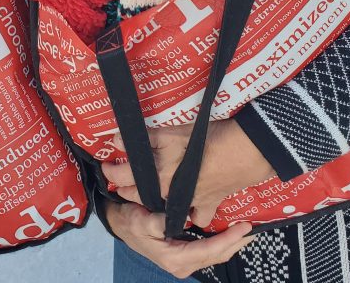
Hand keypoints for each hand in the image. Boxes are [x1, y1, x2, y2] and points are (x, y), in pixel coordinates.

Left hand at [101, 119, 274, 226]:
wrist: (245, 151)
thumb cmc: (209, 139)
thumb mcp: (174, 132)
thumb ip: (146, 138)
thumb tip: (118, 140)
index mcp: (159, 177)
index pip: (123, 177)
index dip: (110, 171)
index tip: (105, 166)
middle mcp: (171, 194)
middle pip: (140, 195)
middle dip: (127, 187)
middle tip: (121, 177)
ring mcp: (190, 202)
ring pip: (166, 208)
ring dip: (155, 201)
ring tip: (150, 190)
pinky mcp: (209, 203)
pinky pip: (197, 217)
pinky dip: (192, 215)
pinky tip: (188, 208)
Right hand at [106, 200, 252, 278]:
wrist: (121, 225)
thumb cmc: (130, 222)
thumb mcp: (140, 219)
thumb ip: (158, 221)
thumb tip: (179, 219)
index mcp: (175, 258)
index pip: (209, 250)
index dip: (229, 239)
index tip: (244, 228)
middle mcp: (182, 264)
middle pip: (217, 255)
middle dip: (236, 243)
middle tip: (254, 228)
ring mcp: (184, 262)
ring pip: (215, 255)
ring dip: (232, 243)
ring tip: (247, 231)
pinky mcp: (185, 256)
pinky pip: (209, 251)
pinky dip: (222, 242)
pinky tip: (230, 233)